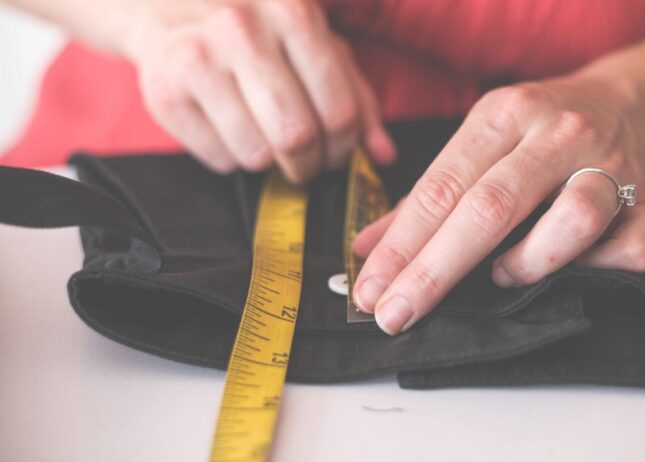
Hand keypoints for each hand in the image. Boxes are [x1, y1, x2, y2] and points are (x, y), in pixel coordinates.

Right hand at [124, 0, 395, 180]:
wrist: (170, 6)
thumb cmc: (260, 34)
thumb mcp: (318, 48)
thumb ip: (358, 99)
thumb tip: (384, 154)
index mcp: (293, 15)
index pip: (338, 111)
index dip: (344, 148)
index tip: (336, 154)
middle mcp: (242, 30)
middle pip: (296, 136)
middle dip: (309, 165)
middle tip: (305, 164)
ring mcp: (197, 58)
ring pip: (256, 154)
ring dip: (269, 164)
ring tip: (265, 142)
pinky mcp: (164, 92)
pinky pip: (219, 159)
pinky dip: (232, 159)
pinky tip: (229, 131)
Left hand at [352, 76, 644, 334]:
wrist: (632, 106)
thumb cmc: (540, 135)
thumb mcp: (479, 144)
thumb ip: (424, 198)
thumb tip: (366, 249)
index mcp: (505, 113)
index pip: (441, 188)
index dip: (401, 246)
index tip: (371, 292)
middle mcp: (559, 133)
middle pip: (490, 208)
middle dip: (434, 271)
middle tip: (396, 314)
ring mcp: (613, 166)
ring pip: (570, 222)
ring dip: (526, 264)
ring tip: (503, 274)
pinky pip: (625, 254)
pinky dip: (591, 274)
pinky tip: (569, 270)